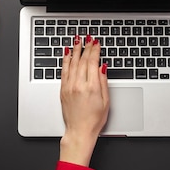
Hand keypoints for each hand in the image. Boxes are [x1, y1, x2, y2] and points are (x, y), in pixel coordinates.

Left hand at [59, 34, 108, 166]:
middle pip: (82, 60)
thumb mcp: (106, 101)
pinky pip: (64, 71)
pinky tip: (67, 54)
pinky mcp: (63, 90)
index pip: (92, 62)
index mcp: (92, 87)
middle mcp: (79, 85)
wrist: (79, 131)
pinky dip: (66, 60)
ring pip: (72, 63)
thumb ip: (103, 82)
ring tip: (77, 40)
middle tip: (88, 38)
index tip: (96, 43)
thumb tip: (102, 67)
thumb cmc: (94, 120)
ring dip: (75, 50)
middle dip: (86, 47)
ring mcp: (69, 87)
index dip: (95, 50)